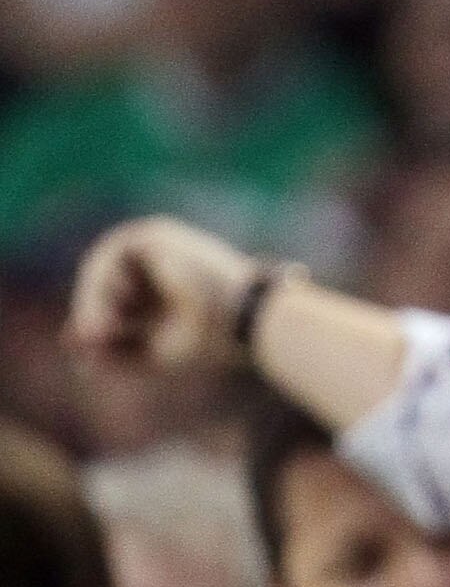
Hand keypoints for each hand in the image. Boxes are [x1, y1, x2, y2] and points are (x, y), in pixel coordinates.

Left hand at [66, 218, 259, 372]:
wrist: (242, 319)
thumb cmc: (208, 339)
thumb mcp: (149, 352)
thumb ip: (111, 349)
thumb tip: (70, 343)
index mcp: (161, 288)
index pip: (111, 305)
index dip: (93, 326)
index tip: (85, 352)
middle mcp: (157, 262)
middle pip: (100, 286)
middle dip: (90, 314)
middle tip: (89, 340)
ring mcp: (156, 243)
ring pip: (99, 270)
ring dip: (94, 301)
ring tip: (104, 328)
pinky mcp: (153, 234)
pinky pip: (107, 256)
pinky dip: (103, 282)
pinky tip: (119, 303)